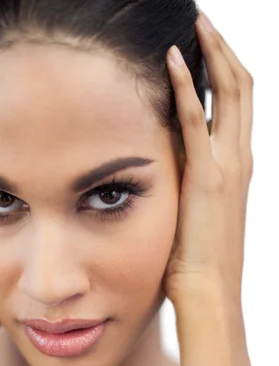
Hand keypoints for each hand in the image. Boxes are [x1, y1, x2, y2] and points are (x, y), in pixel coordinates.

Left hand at [162, 12, 253, 307]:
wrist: (209, 292)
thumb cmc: (198, 263)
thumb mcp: (200, 214)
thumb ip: (192, 184)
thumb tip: (170, 165)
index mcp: (239, 168)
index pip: (239, 106)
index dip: (228, 72)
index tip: (208, 48)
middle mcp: (240, 160)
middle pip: (243, 88)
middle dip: (224, 51)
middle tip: (204, 23)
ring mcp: (228, 166)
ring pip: (230, 93)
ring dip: (213, 55)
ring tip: (197, 25)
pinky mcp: (206, 176)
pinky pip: (198, 119)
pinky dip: (187, 86)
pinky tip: (173, 60)